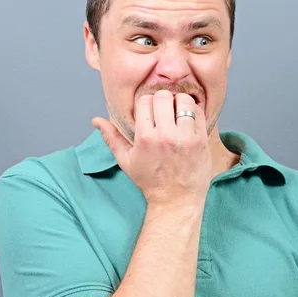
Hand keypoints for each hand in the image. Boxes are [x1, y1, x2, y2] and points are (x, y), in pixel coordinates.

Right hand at [92, 91, 212, 207]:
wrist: (177, 200)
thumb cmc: (150, 181)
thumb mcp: (126, 161)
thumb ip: (112, 138)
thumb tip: (96, 120)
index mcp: (145, 138)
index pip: (144, 101)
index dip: (146, 103)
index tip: (150, 112)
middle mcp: (165, 135)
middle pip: (163, 97)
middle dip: (162, 100)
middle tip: (164, 110)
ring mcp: (185, 137)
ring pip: (183, 101)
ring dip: (179, 103)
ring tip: (177, 112)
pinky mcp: (201, 140)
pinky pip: (200, 113)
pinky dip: (194, 111)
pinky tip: (189, 119)